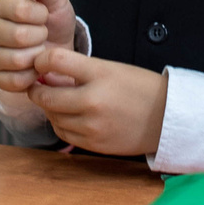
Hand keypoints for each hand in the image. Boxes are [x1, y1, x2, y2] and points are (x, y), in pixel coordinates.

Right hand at [0, 0, 78, 94]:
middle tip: (43, 35)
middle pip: (19, 36)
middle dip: (41, 37)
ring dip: (37, 57)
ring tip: (39, 51)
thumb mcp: (57, 2)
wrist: (60, 49)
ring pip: (17, 60)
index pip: (19, 10)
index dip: (40, 14)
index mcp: (2, 6)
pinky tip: (34, 67)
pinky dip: (32, 76)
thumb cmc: (54, 23)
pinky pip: (15, 81)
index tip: (44, 15)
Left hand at [26, 47, 169, 155]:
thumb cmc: (140, 88)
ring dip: (48, 108)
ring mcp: (92, 126)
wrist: (167, 118)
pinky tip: (67, 116)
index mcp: (100, 74)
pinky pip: (63, 134)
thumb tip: (45, 74)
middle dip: (36, 89)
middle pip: (46, 95)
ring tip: (56, 100)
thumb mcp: (112, 68)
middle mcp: (93, 101)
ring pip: (52, 117)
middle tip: (37, 85)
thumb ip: (78, 70)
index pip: (56, 60)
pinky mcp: (94, 145)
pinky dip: (60, 124)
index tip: (40, 63)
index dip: (41, 60)